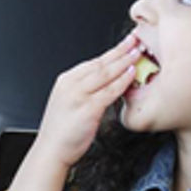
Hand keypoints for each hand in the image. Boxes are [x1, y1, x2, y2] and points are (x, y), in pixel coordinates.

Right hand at [35, 33, 140, 167]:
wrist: (51, 150)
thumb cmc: (62, 131)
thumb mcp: (69, 102)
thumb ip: (85, 91)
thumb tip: (108, 83)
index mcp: (66, 81)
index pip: (93, 62)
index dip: (111, 52)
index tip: (125, 44)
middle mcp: (70, 84)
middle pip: (100, 63)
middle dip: (120, 50)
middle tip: (136, 40)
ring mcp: (78, 95)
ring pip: (105, 73)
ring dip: (124, 61)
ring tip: (138, 52)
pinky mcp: (87, 108)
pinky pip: (109, 90)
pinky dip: (122, 80)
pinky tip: (131, 74)